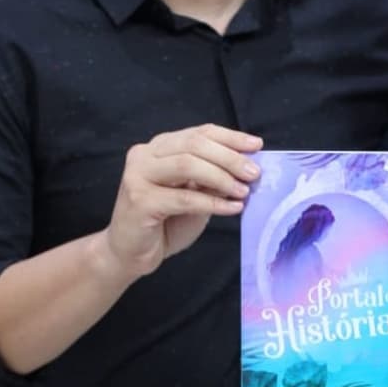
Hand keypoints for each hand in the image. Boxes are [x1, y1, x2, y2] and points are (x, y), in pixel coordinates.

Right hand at [104, 123, 261, 278]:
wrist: (131, 253)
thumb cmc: (166, 222)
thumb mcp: (196, 194)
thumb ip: (214, 178)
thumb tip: (247, 167)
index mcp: (160, 147)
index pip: (199, 133)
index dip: (230, 137)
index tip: (256, 146)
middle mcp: (145, 155)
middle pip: (194, 145)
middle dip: (229, 158)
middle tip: (254, 174)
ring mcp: (138, 175)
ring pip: (187, 165)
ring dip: (221, 178)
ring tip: (244, 191)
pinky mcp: (139, 201)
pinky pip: (184, 198)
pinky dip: (212, 203)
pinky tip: (232, 208)